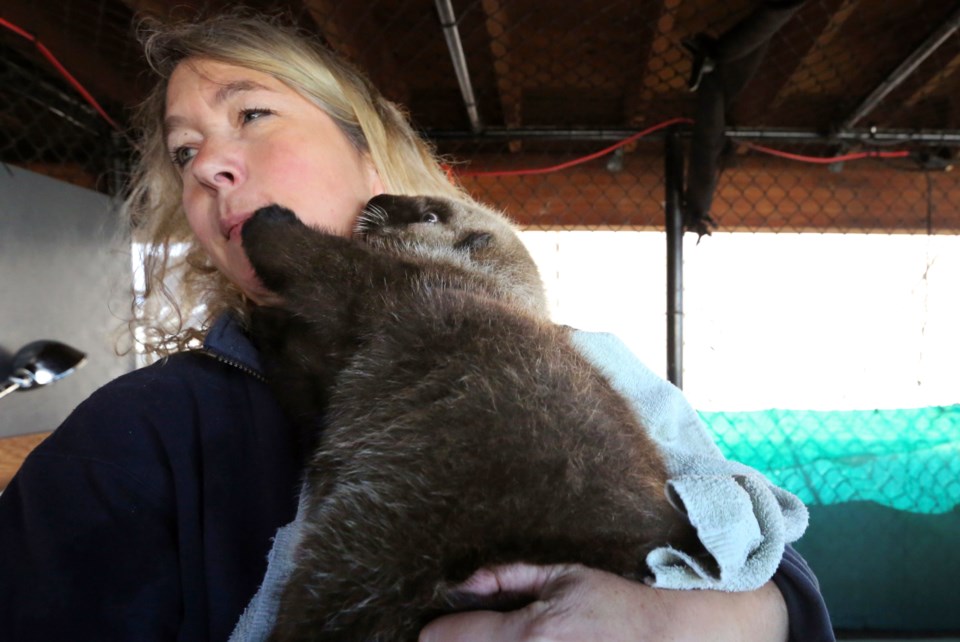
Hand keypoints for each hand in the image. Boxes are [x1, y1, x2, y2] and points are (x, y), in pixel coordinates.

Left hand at [418, 563, 788, 641]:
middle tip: (469, 632)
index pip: (445, 639)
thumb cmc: (620, 603)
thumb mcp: (566, 574)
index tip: (438, 624)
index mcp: (529, 634)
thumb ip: (509, 576)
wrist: (677, 638)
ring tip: (496, 638)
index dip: (437, 629)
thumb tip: (464, 581)